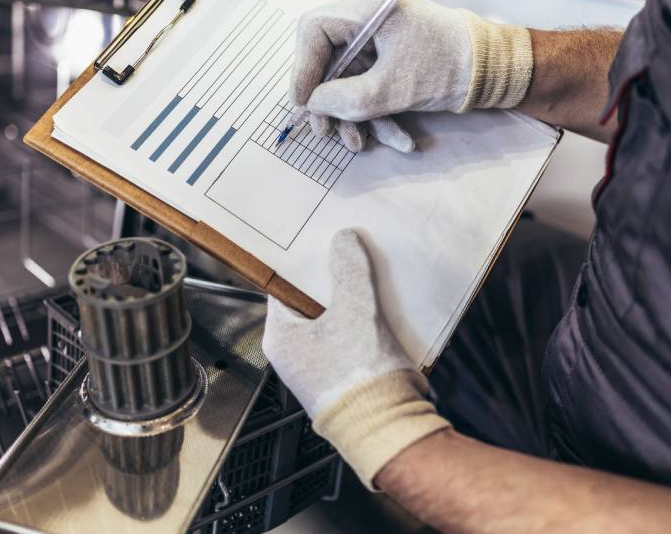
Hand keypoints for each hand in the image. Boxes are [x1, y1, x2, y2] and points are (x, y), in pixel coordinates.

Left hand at [262, 229, 449, 488]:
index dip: (303, 266)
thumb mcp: (356, 309)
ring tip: (369, 281)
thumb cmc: (360, 376)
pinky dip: (361, 327)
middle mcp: (292, 358)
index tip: (321, 246)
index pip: (283, 289)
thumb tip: (343, 240)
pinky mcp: (341, 383)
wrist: (389, 430)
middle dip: (332, 284)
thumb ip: (349, 269)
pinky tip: (382, 313)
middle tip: (349, 258)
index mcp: (281, 339)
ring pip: (332, 324)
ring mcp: (316, 373)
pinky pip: (348, 343)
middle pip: (311, 305)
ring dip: (350, 305)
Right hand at [288, 0, 533, 151]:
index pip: (314, 30)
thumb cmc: (450, 68)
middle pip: (329, 59)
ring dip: (354, 116)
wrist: (499, 72)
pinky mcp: (397, 60)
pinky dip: (379, 114)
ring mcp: (384, 40)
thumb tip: (312, 105)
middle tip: (325, 132)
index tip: (303, 103)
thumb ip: (344, 99)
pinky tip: (397, 140)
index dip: (302, 68)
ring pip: (351, 79)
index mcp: (369, 10)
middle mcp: (372, 20)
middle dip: (328, 101)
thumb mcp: (390, 89)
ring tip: (357, 145)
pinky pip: (373, 86)